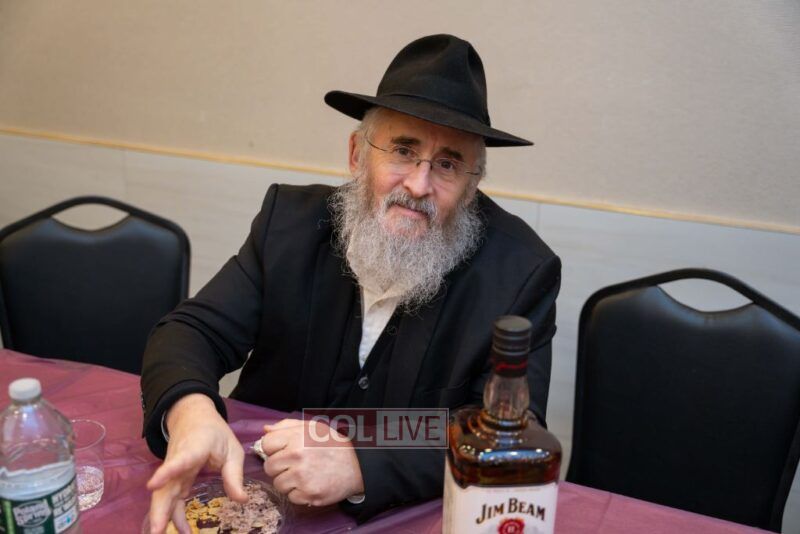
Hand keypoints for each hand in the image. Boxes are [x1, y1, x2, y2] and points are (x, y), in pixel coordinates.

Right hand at [146, 394, 247, 533]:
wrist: (193, 418)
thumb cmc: (214, 433)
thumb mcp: (232, 449)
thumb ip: (235, 474)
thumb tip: (241, 500)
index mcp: (194, 448)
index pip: (179, 460)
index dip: (167, 472)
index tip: (153, 484)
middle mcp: (177, 462)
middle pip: (165, 487)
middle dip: (159, 510)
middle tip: (155, 531)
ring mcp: (172, 472)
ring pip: (163, 497)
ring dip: (162, 517)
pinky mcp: (172, 480)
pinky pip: (170, 500)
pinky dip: (173, 516)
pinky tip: (182, 530)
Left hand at [260, 418, 364, 505]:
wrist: (358, 465)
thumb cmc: (333, 444)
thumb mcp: (312, 427)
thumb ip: (286, 426)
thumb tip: (265, 430)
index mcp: (296, 438)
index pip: (266, 444)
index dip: (274, 448)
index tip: (283, 450)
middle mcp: (297, 457)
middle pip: (269, 466)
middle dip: (279, 466)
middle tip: (295, 464)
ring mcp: (302, 477)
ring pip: (278, 484)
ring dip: (288, 481)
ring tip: (304, 475)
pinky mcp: (309, 494)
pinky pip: (291, 497)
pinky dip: (298, 493)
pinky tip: (310, 484)